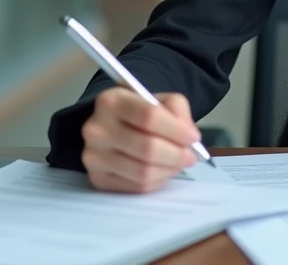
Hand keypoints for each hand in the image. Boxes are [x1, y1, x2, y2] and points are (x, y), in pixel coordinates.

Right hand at [80, 88, 200, 192]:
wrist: (113, 128)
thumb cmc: (139, 112)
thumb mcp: (159, 99)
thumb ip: (177, 109)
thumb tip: (189, 136)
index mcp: (111, 101)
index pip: (148, 116)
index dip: (176, 130)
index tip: (193, 137)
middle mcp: (96, 129)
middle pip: (147, 148)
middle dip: (176, 154)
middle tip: (190, 156)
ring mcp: (94, 157)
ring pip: (143, 172)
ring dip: (169, 170)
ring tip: (178, 163)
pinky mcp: (97, 179)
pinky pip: (137, 187)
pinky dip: (157, 181)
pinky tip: (162, 170)